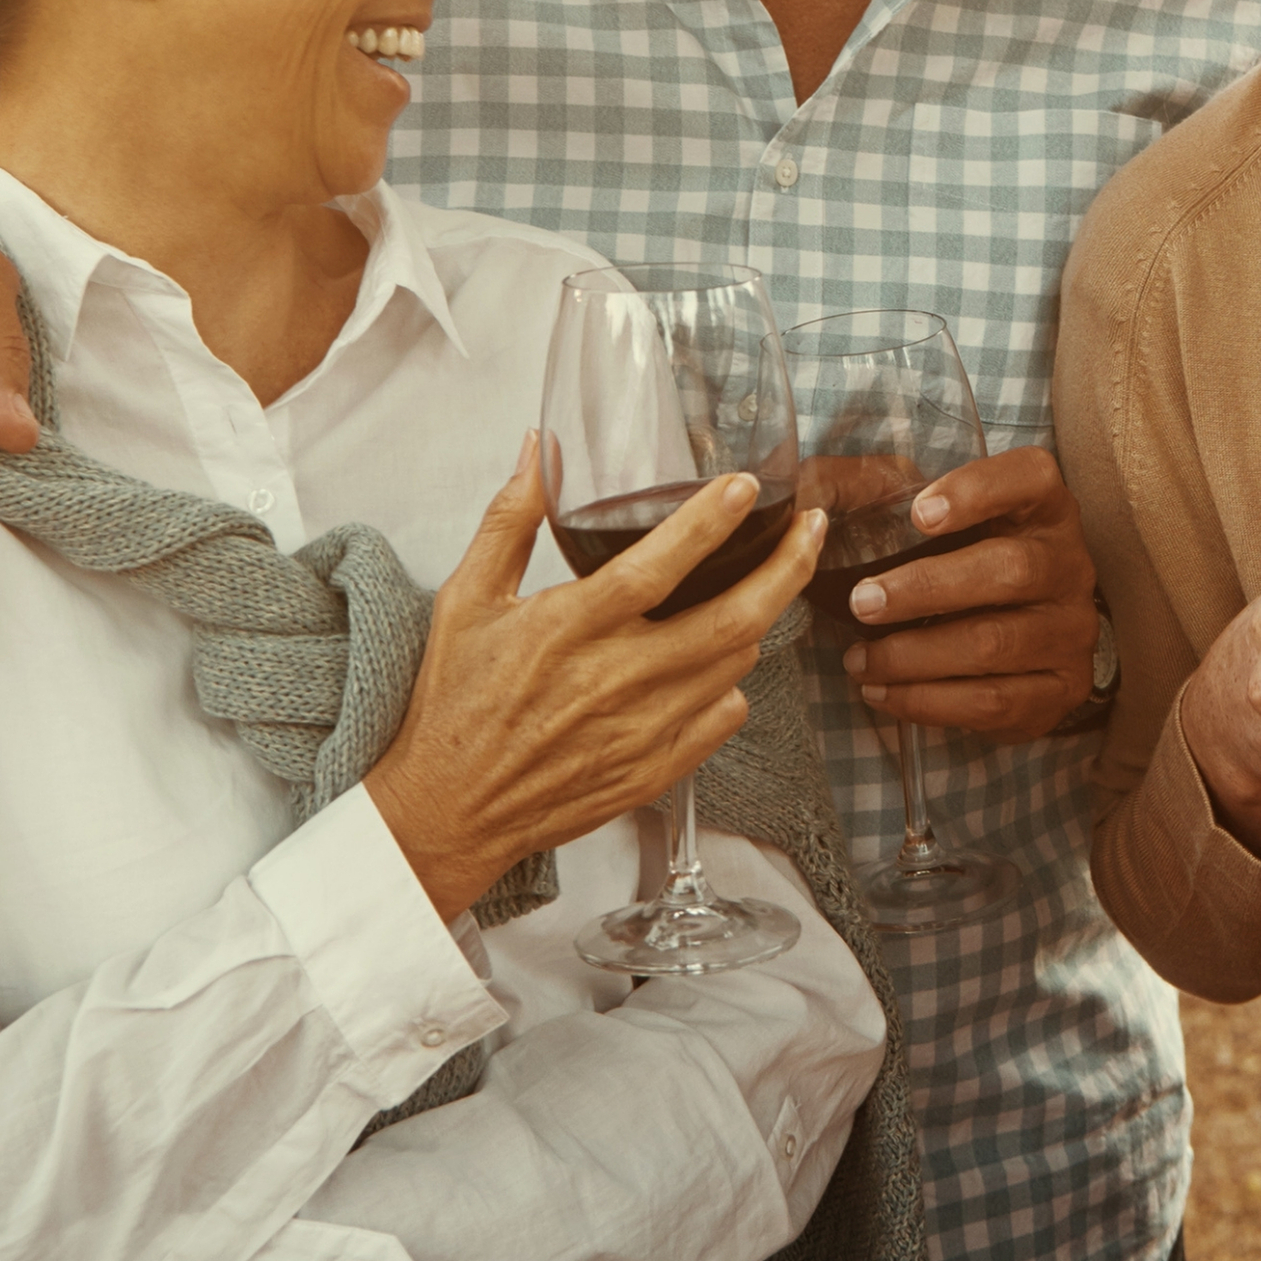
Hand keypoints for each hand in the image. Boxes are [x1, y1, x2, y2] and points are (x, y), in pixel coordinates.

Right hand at [367, 439, 825, 919]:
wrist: (448, 811)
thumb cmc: (454, 702)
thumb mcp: (465, 599)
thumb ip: (509, 521)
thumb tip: (536, 450)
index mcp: (570, 629)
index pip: (659, 566)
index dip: (710, 522)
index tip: (745, 487)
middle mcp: (616, 680)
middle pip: (731, 619)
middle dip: (786, 567)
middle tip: (812, 528)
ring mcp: (642, 732)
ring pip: (734, 666)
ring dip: (759, 618)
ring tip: (766, 583)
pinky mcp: (652, 773)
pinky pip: (722, 720)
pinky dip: (731, 684)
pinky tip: (718, 661)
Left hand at [840, 442, 1100, 741]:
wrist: (1032, 644)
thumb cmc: (971, 567)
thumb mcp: (952, 524)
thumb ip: (899, 502)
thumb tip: (814, 500)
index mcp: (1046, 509)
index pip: (1032, 478)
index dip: (977, 491)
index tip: (916, 513)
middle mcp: (1071, 566)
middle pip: (1010, 569)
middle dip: (926, 588)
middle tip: (861, 602)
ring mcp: (1072, 632)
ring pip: (993, 644)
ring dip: (913, 655)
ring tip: (858, 658)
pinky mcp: (1061, 691)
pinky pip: (991, 701)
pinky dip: (927, 701)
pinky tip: (883, 692)